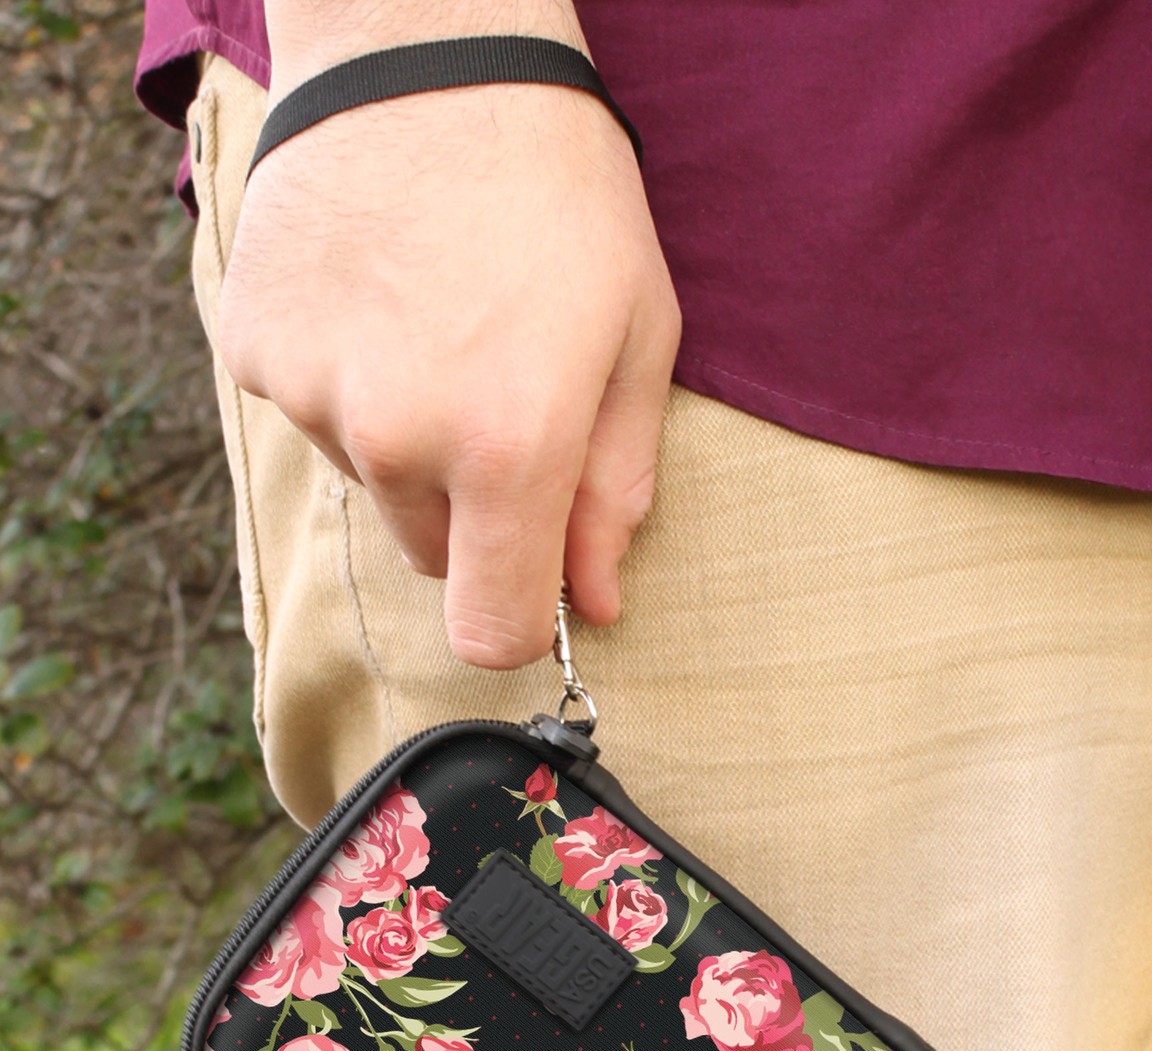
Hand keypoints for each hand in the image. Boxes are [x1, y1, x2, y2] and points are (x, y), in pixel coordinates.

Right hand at [215, 6, 681, 667]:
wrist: (433, 53)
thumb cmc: (564, 202)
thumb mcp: (635, 344)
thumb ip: (613, 491)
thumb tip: (594, 604)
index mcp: (509, 448)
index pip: (491, 630)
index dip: (518, 623)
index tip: (533, 587)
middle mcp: (399, 437)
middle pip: (434, 559)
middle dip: (473, 511)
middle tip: (498, 398)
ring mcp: (313, 393)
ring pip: (374, 485)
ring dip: (407, 441)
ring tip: (437, 325)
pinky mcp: (254, 348)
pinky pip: (311, 418)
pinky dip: (345, 383)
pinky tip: (378, 301)